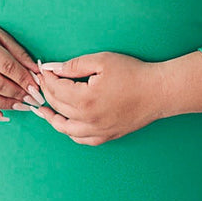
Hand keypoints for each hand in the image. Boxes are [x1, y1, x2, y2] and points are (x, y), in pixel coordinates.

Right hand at [0, 3, 42, 121]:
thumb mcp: (0, 35)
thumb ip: (19, 53)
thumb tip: (37, 71)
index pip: (6, 66)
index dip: (23, 79)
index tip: (36, 88)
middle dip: (17, 94)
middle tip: (31, 99)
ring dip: (5, 105)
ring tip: (20, 106)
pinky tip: (0, 113)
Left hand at [30, 52, 164, 144]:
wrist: (159, 91)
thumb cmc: (133, 74)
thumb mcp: (102, 61)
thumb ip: (74, 65)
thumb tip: (53, 69)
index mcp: (84, 100)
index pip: (55, 89)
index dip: (47, 78)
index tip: (44, 69)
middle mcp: (88, 119)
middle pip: (57, 107)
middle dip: (47, 92)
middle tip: (43, 82)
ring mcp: (97, 131)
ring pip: (65, 128)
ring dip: (52, 118)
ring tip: (43, 109)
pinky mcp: (107, 136)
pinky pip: (81, 139)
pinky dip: (70, 132)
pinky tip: (66, 124)